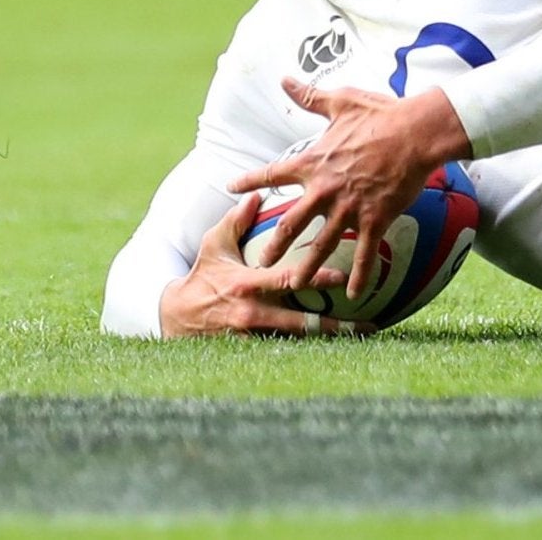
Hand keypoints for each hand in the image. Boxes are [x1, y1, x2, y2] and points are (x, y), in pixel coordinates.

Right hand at [157, 194, 370, 338]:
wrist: (174, 319)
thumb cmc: (201, 276)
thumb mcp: (214, 245)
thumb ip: (237, 220)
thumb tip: (255, 194)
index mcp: (247, 284)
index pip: (286, 281)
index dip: (315, 279)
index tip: (343, 277)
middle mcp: (253, 313)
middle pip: (300, 322)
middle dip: (334, 325)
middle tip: (367, 324)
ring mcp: (254, 335)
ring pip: (298, 339)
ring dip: (329, 339)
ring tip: (362, 337)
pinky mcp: (253, 348)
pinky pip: (289, 348)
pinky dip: (313, 347)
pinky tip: (339, 346)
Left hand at [228, 78, 468, 297]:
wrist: (415, 133)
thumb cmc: (379, 115)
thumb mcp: (340, 102)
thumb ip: (309, 96)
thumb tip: (284, 78)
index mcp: (314, 162)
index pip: (273, 174)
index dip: (250, 180)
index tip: (231, 187)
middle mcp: (324, 189)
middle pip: (291, 222)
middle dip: (274, 244)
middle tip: (259, 262)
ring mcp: (348, 208)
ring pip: (321, 245)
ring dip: (306, 267)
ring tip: (294, 286)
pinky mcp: (373, 219)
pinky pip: (363, 253)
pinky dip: (358, 275)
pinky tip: (353, 294)